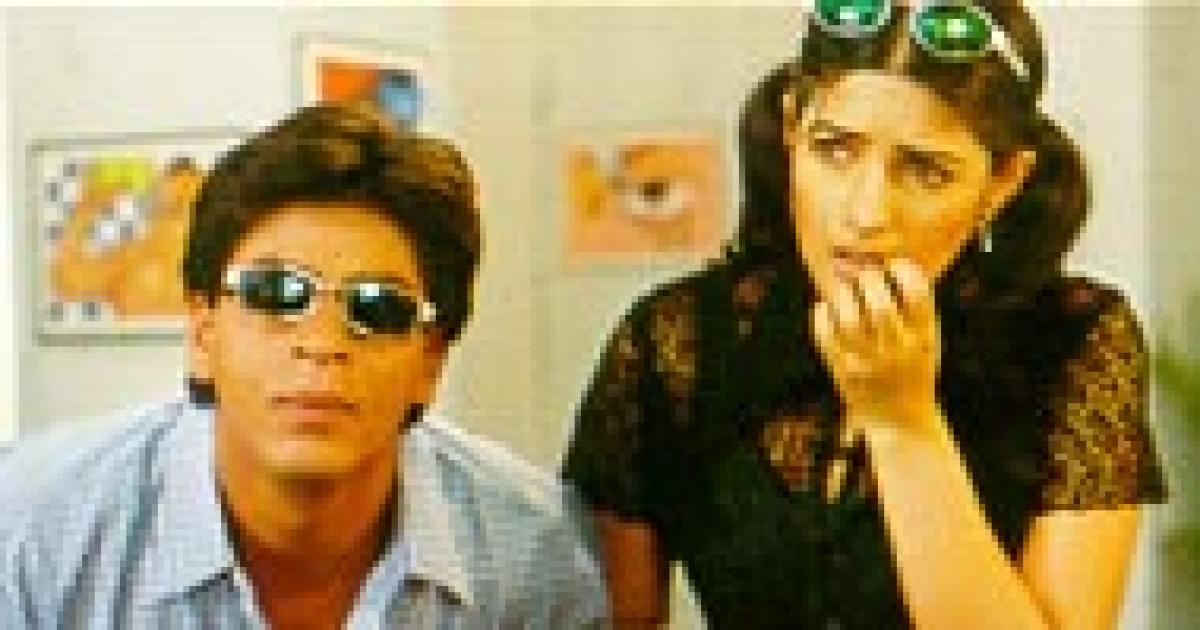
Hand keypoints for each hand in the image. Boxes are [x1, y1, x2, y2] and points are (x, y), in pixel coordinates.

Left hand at [812, 258, 939, 429]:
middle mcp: (897, 350)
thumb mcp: (926, 341)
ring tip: (844, 290)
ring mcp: (868, 362)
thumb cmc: (913, 371)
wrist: (900, 422)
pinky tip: (827, 309)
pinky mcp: (842, 370)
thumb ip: (915, 307)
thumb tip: (887, 261)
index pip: (916, 291)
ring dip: (843, 295)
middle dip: (868, 279)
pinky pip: (824, 332)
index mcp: (924, 338)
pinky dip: (822, 313)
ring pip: (848, 317)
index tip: (893, 265)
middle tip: (863, 273)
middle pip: (879, 302)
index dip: (902, 269)